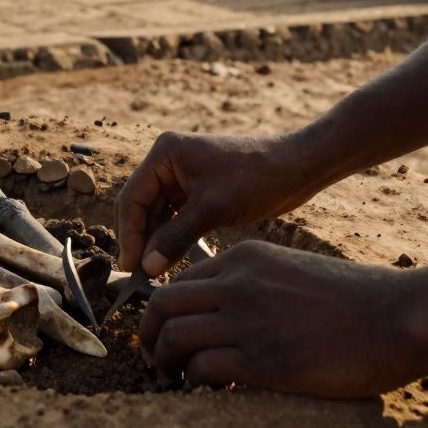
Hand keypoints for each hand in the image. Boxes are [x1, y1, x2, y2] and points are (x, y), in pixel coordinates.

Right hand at [115, 132, 324, 275]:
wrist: (298, 169)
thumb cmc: (257, 177)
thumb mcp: (213, 208)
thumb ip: (176, 237)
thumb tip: (147, 267)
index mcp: (166, 154)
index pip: (133, 198)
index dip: (129, 234)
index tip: (131, 266)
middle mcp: (169, 162)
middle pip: (141, 207)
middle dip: (140, 239)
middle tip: (139, 274)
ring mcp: (183, 177)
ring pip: (156, 215)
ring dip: (155, 241)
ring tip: (154, 272)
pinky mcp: (198, 192)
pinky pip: (175, 218)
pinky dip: (172, 238)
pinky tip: (171, 259)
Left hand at [140, 240, 418, 397]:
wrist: (398, 315)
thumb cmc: (355, 298)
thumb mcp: (292, 270)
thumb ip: (255, 282)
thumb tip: (226, 308)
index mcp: (245, 258)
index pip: (181, 279)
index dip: (163, 308)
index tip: (163, 327)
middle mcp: (238, 283)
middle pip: (162, 304)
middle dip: (146, 333)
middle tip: (151, 354)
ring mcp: (247, 320)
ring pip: (172, 336)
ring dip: (163, 361)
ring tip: (172, 375)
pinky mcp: (262, 359)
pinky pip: (201, 368)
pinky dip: (192, 379)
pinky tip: (205, 386)